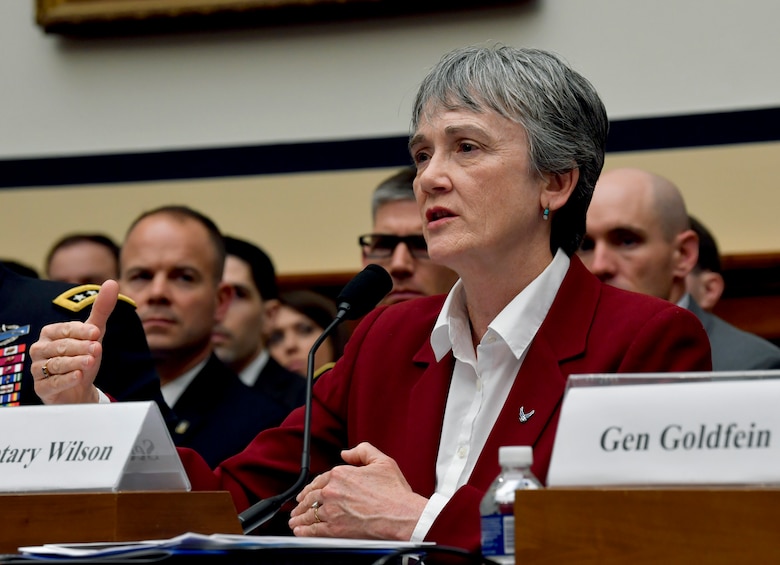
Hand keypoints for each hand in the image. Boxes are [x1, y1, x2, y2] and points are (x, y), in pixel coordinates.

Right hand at [30, 280, 118, 403]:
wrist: (80, 389)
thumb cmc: (83, 356)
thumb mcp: (94, 333)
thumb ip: (101, 309)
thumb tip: (112, 282)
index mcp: (50, 333)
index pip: (65, 329)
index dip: (81, 331)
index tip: (96, 333)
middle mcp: (41, 349)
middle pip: (61, 347)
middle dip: (80, 347)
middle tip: (97, 348)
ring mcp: (38, 369)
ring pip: (57, 364)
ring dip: (75, 362)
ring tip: (90, 361)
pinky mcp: (42, 388)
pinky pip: (52, 383)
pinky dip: (67, 380)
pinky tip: (79, 377)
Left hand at [288, 442, 427, 539]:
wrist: (401, 515)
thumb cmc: (394, 492)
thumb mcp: (381, 461)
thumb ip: (362, 451)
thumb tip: (346, 453)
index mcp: (341, 474)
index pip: (320, 479)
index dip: (312, 486)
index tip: (309, 491)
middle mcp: (332, 491)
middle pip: (311, 497)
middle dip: (303, 502)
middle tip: (298, 506)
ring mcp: (332, 511)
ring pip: (310, 513)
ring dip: (300, 517)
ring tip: (295, 520)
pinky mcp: (334, 529)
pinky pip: (313, 529)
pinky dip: (304, 530)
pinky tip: (300, 530)